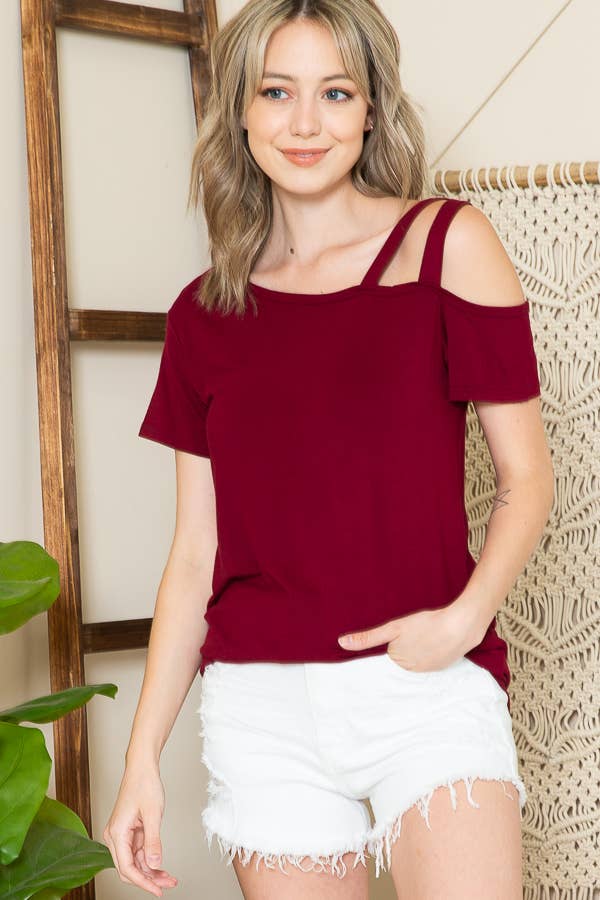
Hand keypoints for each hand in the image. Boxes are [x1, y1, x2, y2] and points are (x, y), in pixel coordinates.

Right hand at [103, 762, 177, 896]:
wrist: (142, 767)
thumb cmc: (144, 784)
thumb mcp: (152, 814)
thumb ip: (153, 841)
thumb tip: (154, 864)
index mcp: (116, 833)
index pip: (126, 868)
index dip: (143, 882)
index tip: (157, 890)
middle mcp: (115, 836)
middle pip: (129, 868)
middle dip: (148, 879)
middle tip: (168, 884)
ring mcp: (121, 834)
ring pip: (134, 862)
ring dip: (151, 871)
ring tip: (169, 877)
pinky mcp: (129, 831)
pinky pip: (138, 852)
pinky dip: (149, 859)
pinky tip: (161, 866)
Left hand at [337, 599, 482, 672]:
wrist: (461, 626)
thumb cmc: (426, 624)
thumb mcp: (394, 628)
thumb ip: (367, 638)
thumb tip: (341, 643)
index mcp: (397, 661)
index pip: (386, 657)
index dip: (390, 647)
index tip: (392, 642)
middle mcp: (411, 671)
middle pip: (401, 658)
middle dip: (404, 647)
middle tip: (413, 633)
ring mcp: (428, 670)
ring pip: (416, 659)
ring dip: (418, 649)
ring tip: (424, 636)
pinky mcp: (442, 667)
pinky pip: (431, 660)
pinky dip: (431, 652)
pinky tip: (435, 641)